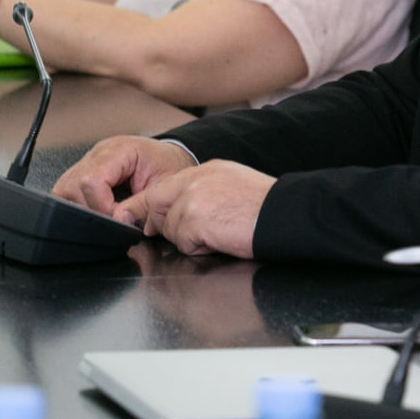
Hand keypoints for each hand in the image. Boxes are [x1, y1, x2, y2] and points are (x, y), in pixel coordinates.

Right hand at [52, 136, 195, 213]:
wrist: (170, 158)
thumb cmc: (169, 167)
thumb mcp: (163, 188)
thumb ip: (140, 206)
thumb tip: (119, 223)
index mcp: (119, 150)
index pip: (91, 180)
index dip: (102, 206)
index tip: (118, 218)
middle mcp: (98, 153)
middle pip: (72, 186)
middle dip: (91, 210)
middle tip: (113, 218)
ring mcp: (88, 161)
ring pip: (65, 189)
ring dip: (82, 208)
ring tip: (105, 214)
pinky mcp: (84, 172)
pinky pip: (68, 191)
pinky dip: (79, 205)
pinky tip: (97, 210)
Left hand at [137, 161, 274, 258]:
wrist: (284, 213)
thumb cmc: (266, 206)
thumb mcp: (231, 186)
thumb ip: (202, 193)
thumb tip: (178, 214)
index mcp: (205, 170)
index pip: (163, 187)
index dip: (148, 206)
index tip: (134, 216)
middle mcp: (195, 179)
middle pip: (156, 203)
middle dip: (164, 224)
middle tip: (196, 232)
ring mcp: (192, 198)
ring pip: (171, 228)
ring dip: (191, 239)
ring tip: (221, 232)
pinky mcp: (194, 219)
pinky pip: (183, 243)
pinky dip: (200, 248)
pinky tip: (222, 238)